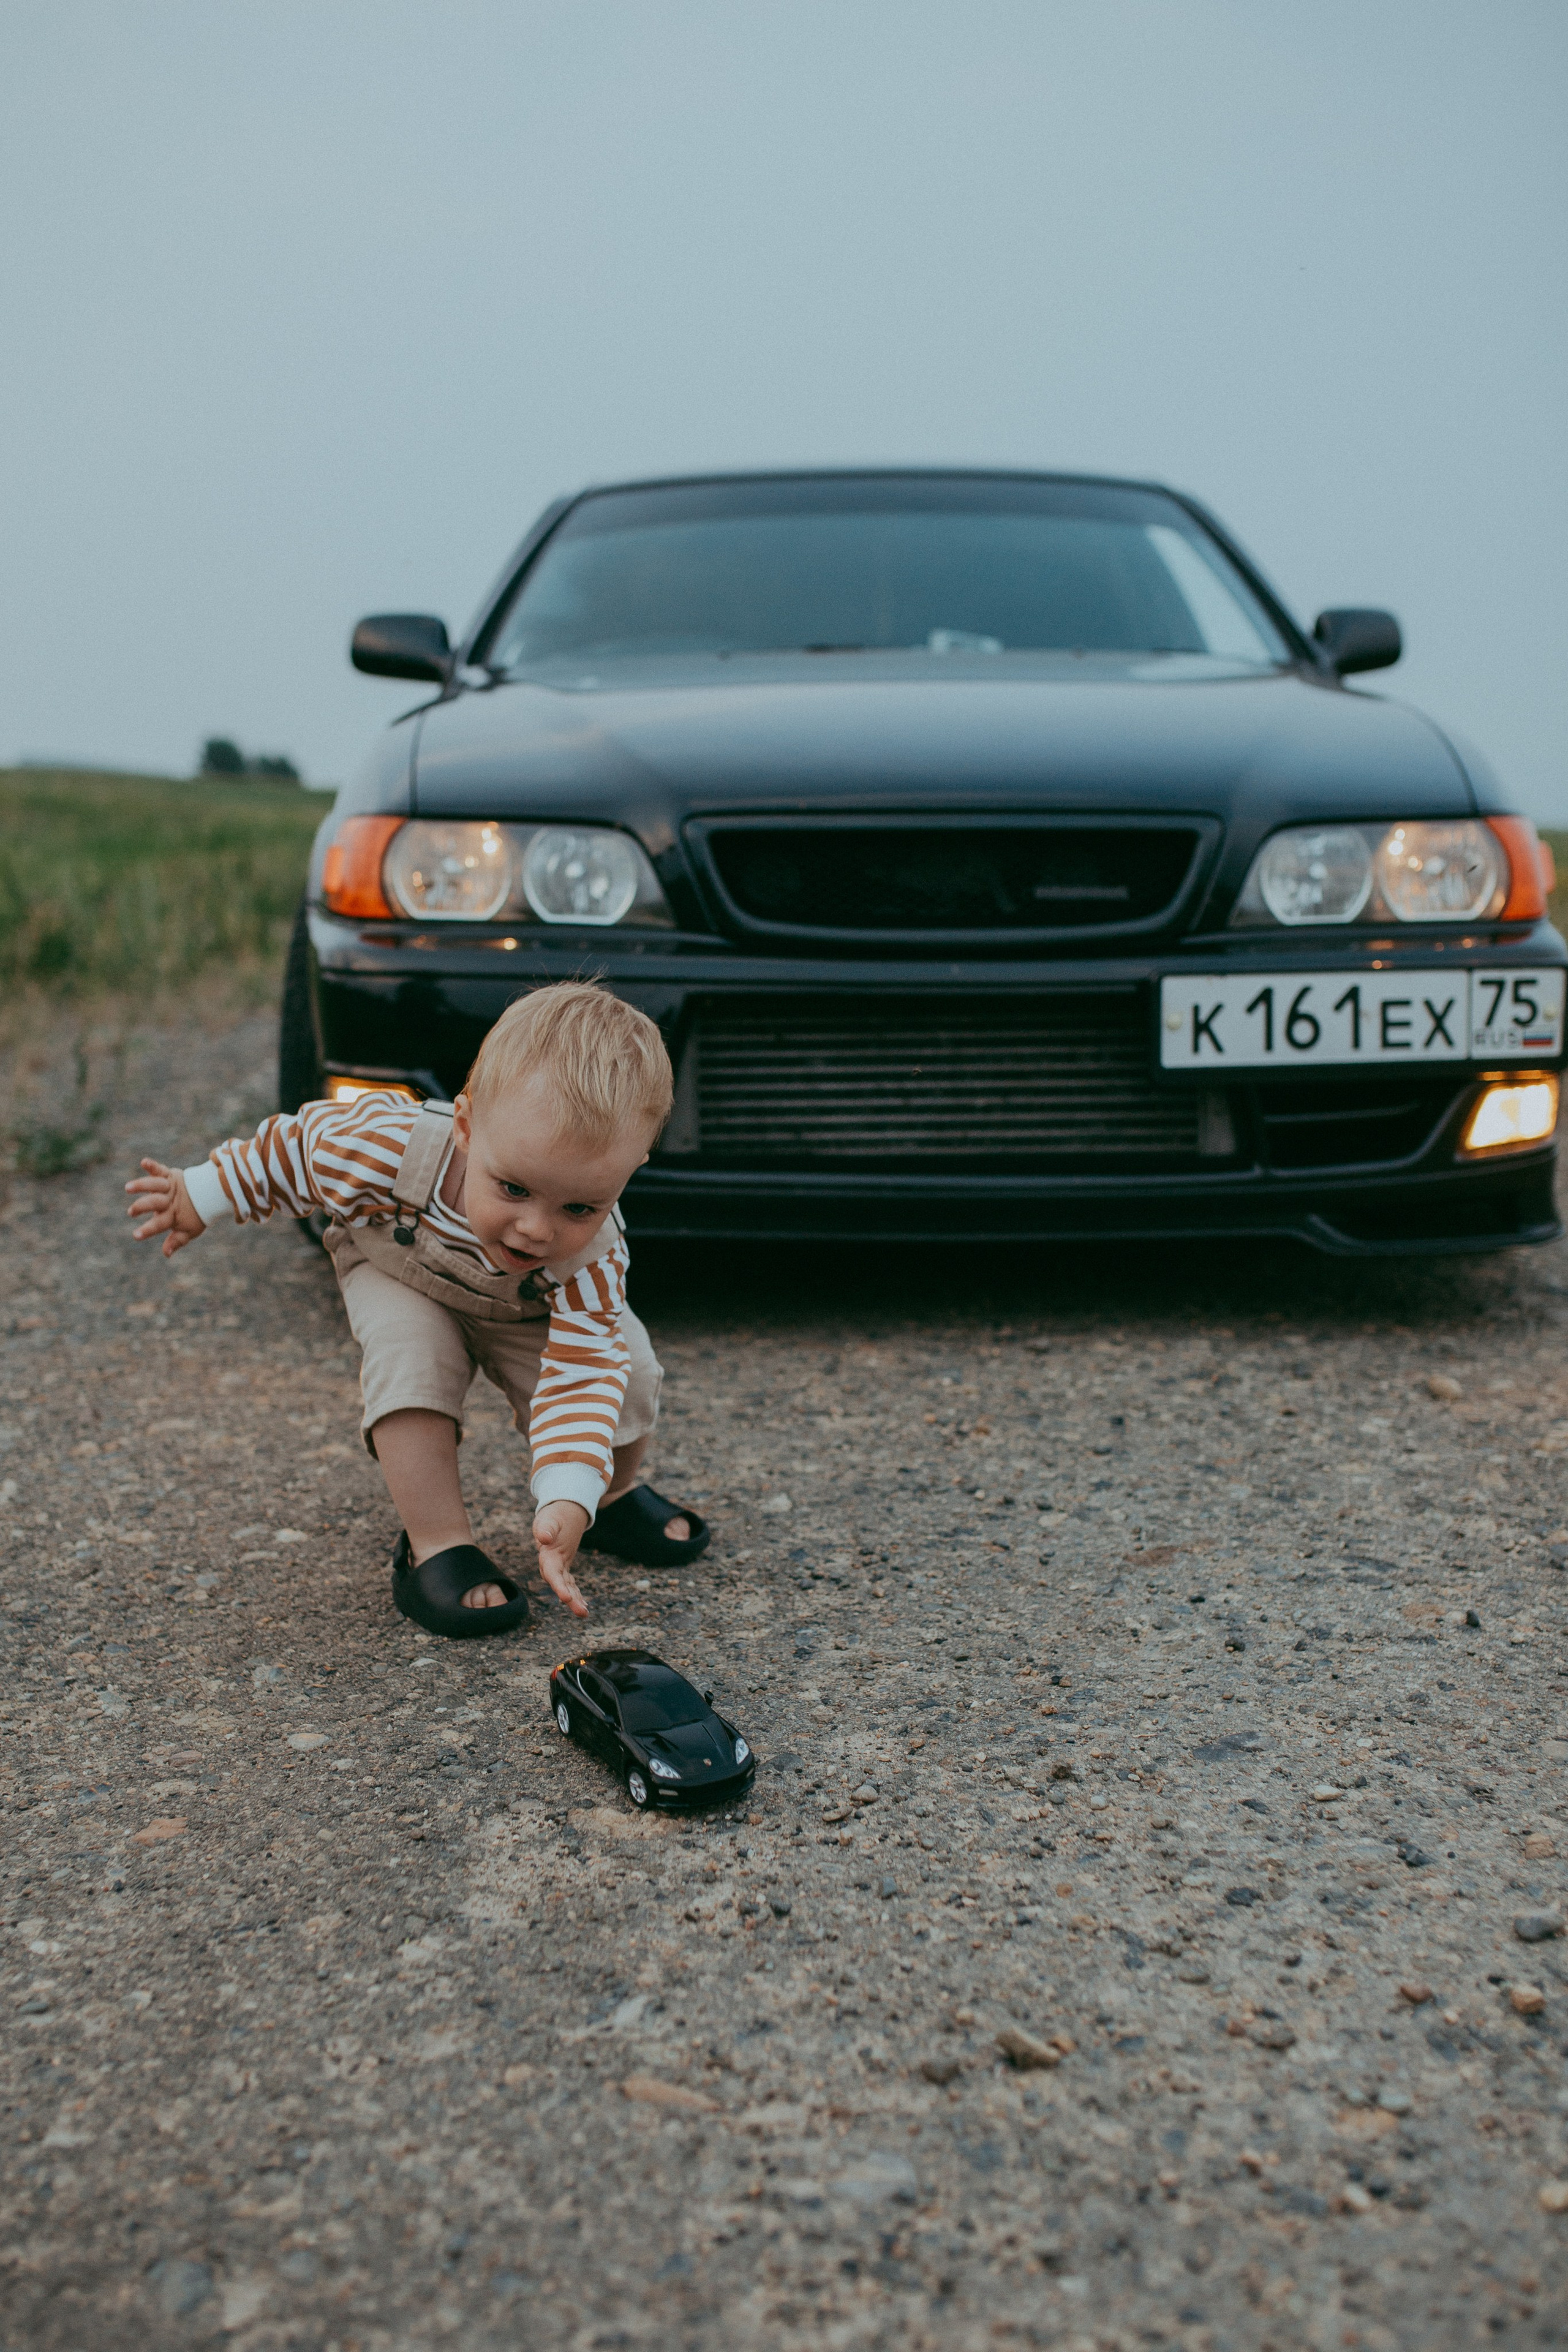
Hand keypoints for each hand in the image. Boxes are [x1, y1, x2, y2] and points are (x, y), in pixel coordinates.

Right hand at [125, 1159, 205, 1257]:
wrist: (210, 1193)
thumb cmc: (195, 1215)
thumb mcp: (188, 1231)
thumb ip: (176, 1241)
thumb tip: (166, 1254)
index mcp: (172, 1215)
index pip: (159, 1224)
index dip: (148, 1230)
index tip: (136, 1235)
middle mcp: (169, 1200)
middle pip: (155, 1203)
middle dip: (142, 1207)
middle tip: (131, 1212)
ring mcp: (169, 1187)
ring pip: (154, 1185)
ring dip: (141, 1185)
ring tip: (128, 1188)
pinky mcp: (169, 1175)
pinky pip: (160, 1169)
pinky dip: (152, 1166)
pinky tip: (144, 1162)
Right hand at [533, 1499, 589, 1616]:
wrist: (557, 1516)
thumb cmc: (553, 1517)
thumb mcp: (549, 1519)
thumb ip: (545, 1528)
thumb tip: (544, 1538)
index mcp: (547, 1556)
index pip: (552, 1574)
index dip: (558, 1586)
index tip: (566, 1598)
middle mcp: (550, 1566)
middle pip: (559, 1585)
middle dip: (570, 1599)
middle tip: (582, 1612)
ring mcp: (557, 1569)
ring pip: (566, 1588)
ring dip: (575, 1601)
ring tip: (585, 1614)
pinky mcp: (563, 1569)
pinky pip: (570, 1585)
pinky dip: (577, 1595)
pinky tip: (585, 1607)